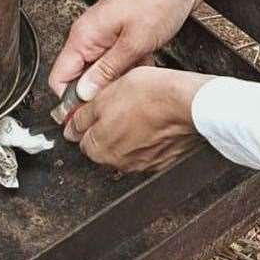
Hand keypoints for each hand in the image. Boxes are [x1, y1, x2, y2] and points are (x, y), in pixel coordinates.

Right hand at [48, 0, 214, 104]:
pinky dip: (130, 67)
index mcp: (84, 35)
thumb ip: (106, 71)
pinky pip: (118, 60)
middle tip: (118, 99)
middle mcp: (91, 34)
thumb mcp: (133, 44)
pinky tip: (145, 66)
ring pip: (102, 69)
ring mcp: (107, 34)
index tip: (85, 114)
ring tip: (136, 79)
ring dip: (118, 78)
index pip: (59, 76)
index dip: (69, 99)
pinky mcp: (123, 34)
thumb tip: (85, 93)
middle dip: (98, 90)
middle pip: (81, 75)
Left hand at [64, 64, 211, 173]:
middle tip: (118, 105)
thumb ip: (84, 114)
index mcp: (99, 148)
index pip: (82, 139)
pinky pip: (149, 150)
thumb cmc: (151, 96)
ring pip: (127, 147)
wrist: (188, 104)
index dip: (87, 121)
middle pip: (104, 146)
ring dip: (129, 133)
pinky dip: (149, 138)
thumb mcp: (106, 95)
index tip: (93, 109)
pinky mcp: (164, 161)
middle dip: (107, 128)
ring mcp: (143, 164)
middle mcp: (119, 162)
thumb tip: (72, 125)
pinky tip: (154, 121)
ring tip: (139, 110)